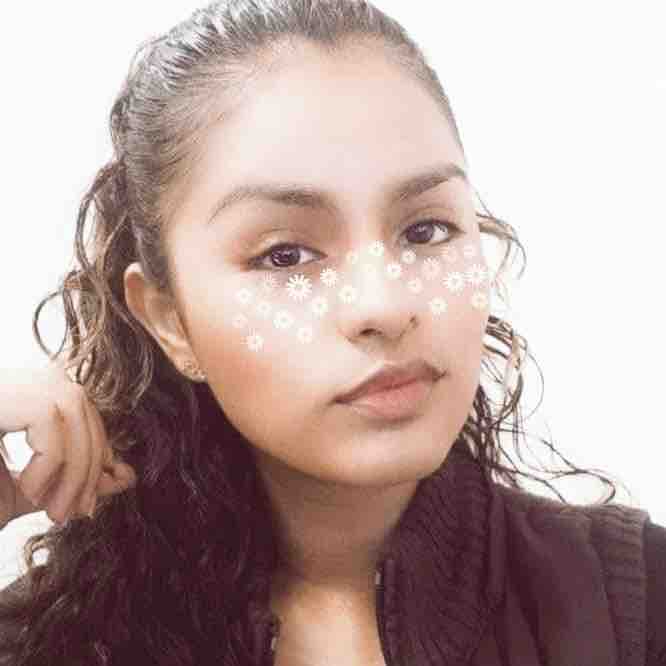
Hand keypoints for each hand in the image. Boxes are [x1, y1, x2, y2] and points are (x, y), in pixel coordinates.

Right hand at [0, 359, 136, 526]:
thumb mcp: (29, 489)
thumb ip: (75, 479)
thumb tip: (129, 476)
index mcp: (19, 395)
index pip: (79, 405)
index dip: (98, 448)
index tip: (93, 496)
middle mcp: (9, 379)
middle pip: (80, 401)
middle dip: (92, 460)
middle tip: (79, 511)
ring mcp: (0, 384)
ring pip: (70, 403)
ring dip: (77, 464)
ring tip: (56, 510)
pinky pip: (47, 416)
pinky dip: (52, 459)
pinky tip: (29, 490)